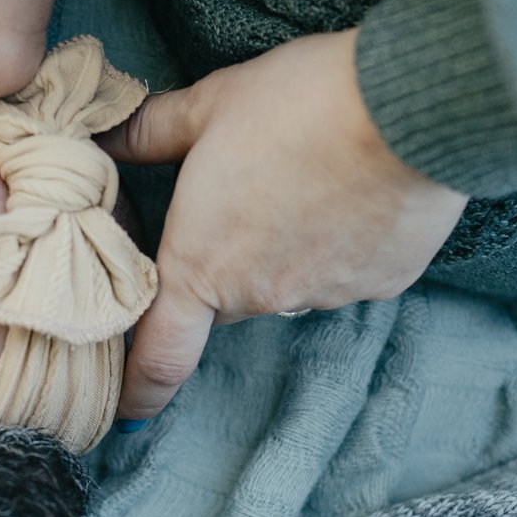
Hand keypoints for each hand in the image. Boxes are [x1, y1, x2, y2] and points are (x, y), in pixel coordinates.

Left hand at [100, 29, 467, 421]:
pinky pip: (348, 272)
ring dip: (287, 248)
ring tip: (307, 178)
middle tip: (242, 198)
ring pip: (290, 283)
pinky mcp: (382, 284)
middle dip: (221, 265)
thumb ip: (151, 132)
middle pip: (225, 299)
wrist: (408, 109)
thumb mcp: (209, 106)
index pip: (160, 357)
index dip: (138, 390)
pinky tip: (354, 190)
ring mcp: (325, 295)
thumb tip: (107, 139)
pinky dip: (344, 242)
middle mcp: (261, 296)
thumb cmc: (297, 103)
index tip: (127, 413)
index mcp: (201, 265)